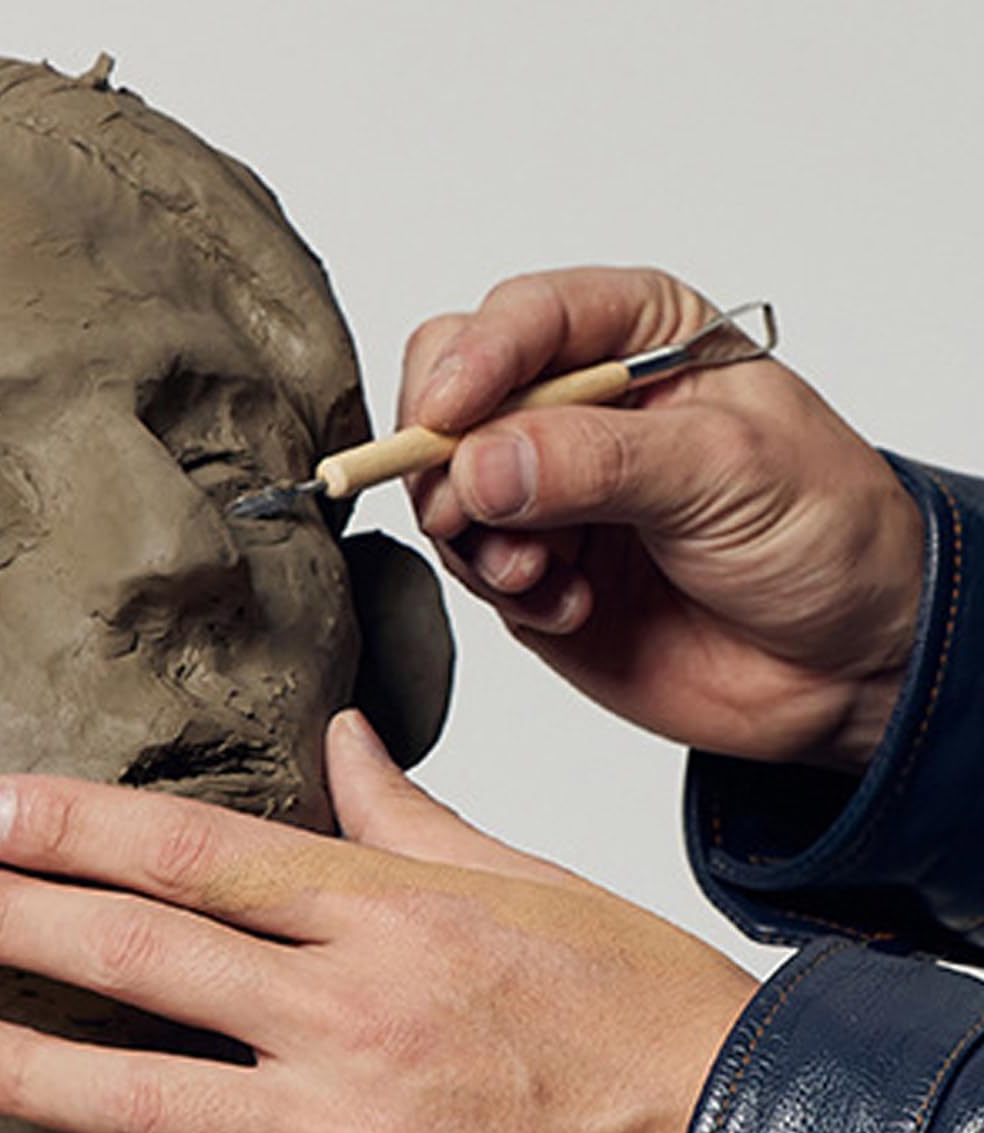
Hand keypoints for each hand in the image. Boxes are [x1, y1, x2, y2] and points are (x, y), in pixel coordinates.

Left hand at [0, 711, 756, 1132]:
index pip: (194, 853)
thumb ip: (412, 820)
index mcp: (392, 915)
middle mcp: (354, 1018)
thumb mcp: (532, 886)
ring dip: (30, 1073)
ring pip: (148, 1104)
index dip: (69, 826)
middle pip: (141, 958)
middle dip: (10, 923)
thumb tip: (343, 742)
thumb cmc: (646, 1018)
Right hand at [398, 266, 924, 770]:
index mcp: (637, 337)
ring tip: (542, 573)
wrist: (842, 661)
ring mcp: (546, 486)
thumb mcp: (726, 473)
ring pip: (442, 483)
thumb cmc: (822, 535)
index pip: (521, 318)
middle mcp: (577, 404)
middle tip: (469, 509)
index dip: (472, 363)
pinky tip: (568, 604)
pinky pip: (465, 562)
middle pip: (448, 389)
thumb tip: (480, 463)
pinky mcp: (531, 564)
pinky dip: (500, 587)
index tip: (445, 420)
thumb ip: (598, 461)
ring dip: (475, 535)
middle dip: (445, 453)